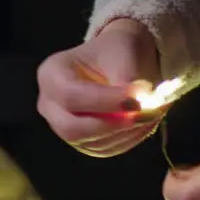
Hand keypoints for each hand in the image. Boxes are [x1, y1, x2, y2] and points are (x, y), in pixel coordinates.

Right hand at [37, 19, 165, 156]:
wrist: (119, 59)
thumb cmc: (116, 51)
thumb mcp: (123, 55)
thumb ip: (126, 83)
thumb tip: (137, 109)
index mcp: (51, 74)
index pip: (71, 96)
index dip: (105, 102)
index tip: (138, 98)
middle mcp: (49, 104)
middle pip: (72, 128)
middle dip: (112, 124)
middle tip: (143, 113)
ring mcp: (62, 126)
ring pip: (91, 142)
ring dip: (125, 133)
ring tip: (150, 113)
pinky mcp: (81, 141)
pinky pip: (103, 149)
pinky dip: (127, 139)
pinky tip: (143, 123)